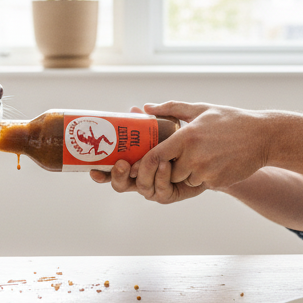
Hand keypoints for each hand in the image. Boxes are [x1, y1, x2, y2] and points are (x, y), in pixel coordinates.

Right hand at [88, 105, 207, 202]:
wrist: (209, 152)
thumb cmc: (185, 139)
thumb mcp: (167, 125)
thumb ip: (151, 118)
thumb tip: (135, 109)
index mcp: (134, 164)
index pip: (112, 171)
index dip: (101, 173)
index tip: (92, 169)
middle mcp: (142, 178)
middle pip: (121, 185)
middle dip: (117, 176)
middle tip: (121, 163)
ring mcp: (155, 187)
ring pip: (141, 188)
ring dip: (142, 173)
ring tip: (147, 161)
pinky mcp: (170, 194)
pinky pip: (161, 190)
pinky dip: (161, 176)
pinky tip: (165, 164)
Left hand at [129, 101, 269, 192]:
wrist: (263, 137)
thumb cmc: (230, 121)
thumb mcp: (202, 109)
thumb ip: (171, 108)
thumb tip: (146, 108)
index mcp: (187, 136)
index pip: (155, 156)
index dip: (146, 162)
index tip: (145, 163)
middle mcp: (194, 156)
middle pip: (169, 172)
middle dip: (173, 167)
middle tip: (185, 154)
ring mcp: (206, 172)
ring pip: (185, 180)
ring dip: (190, 173)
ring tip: (206, 155)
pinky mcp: (217, 182)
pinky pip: (201, 185)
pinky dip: (205, 177)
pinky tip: (217, 162)